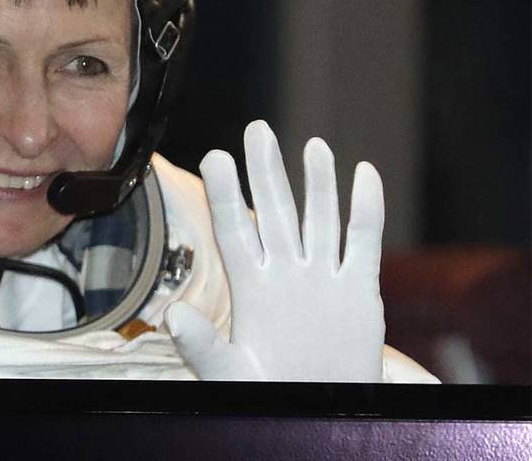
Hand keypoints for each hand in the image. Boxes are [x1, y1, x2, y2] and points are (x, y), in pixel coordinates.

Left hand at [167, 120, 384, 381]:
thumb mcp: (229, 373)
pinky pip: (362, 243)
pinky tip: (364, 174)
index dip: (225, 193)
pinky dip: (366, 209)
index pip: (234, 229)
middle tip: (257, 128)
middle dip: (266, 170)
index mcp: (250, 288)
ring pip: (319, 218)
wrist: (320, 412)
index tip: (214, 156)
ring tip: (312, 144)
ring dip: (317, 183)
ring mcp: (321, 278)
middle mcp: (284, 273)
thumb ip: (202, 346)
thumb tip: (173, 317)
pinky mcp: (358, 290)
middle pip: (275, 210)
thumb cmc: (267, 392)